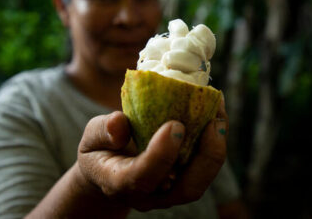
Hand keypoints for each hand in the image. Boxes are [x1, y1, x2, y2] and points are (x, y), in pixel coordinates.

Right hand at [76, 97, 227, 211]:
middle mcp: (148, 195)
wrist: (107, 172)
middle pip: (186, 189)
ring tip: (220, 116)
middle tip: (215, 122)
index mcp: (120, 182)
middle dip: (206, 157)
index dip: (161, 154)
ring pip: (199, 182)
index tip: (176, 125)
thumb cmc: (99, 151)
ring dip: (215, 151)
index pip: (143, 176)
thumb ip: (102, 131)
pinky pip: (202, 170)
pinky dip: (212, 145)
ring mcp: (167, 193)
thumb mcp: (91, 138)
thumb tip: (119, 123)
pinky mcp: (180, 182)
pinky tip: (215, 117)